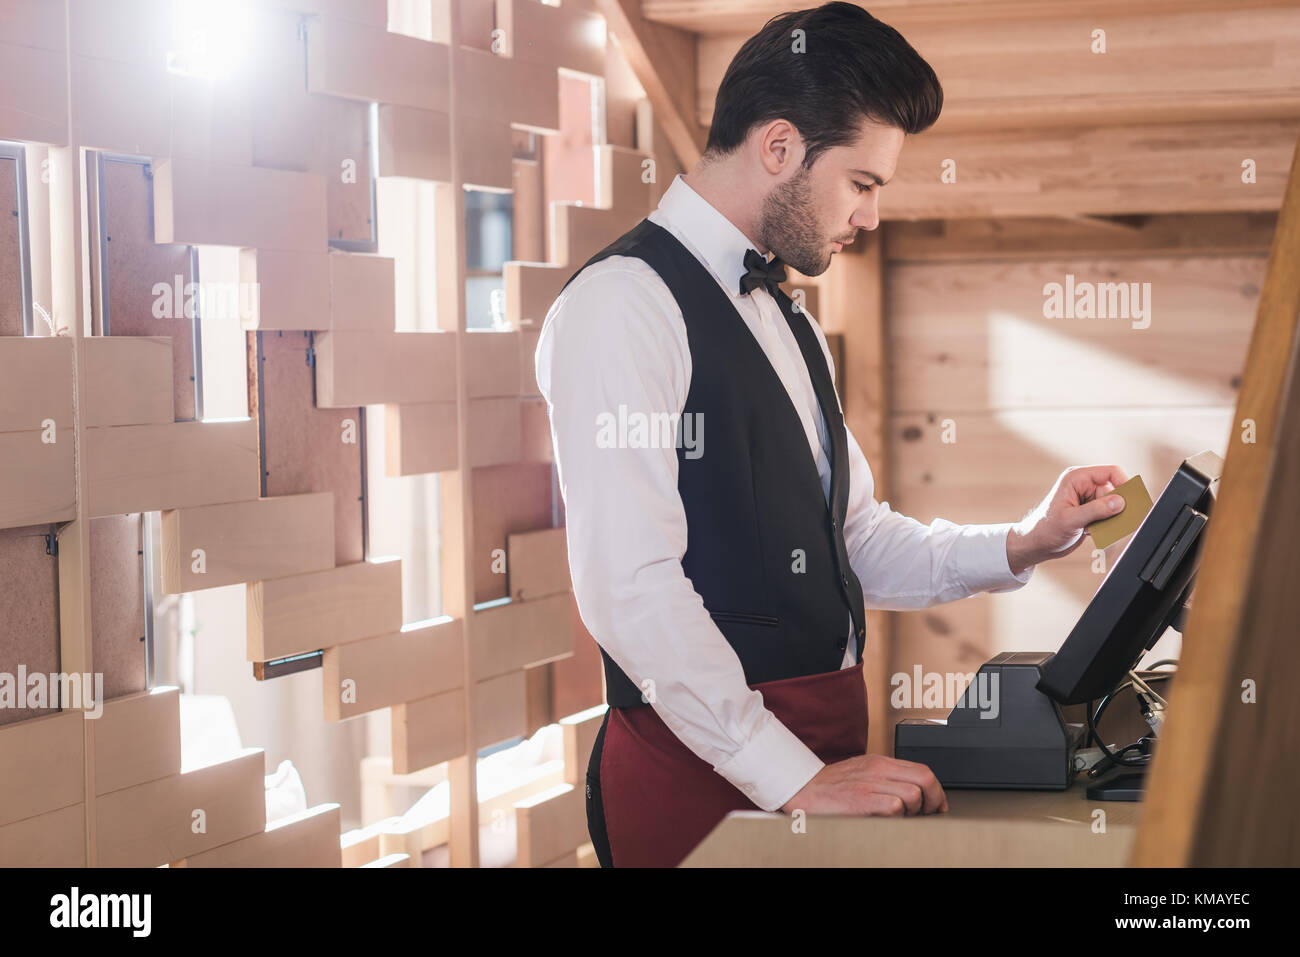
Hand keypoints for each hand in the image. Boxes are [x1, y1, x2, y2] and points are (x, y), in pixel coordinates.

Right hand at [780, 753, 947, 815]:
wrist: (801, 789)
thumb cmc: (831, 787)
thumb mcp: (862, 774)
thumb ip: (887, 779)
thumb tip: (914, 797)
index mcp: (880, 762)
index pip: (923, 770)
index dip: (936, 791)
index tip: (936, 806)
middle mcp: (878, 769)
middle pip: (925, 779)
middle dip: (933, 800)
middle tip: (927, 814)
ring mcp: (871, 783)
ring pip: (914, 794)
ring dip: (913, 811)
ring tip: (901, 818)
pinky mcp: (863, 800)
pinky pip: (895, 807)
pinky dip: (897, 816)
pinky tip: (885, 819)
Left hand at [1006, 464, 1128, 573]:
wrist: (1035, 545)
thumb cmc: (1045, 529)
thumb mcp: (1071, 520)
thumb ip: (1096, 510)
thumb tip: (1120, 502)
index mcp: (1077, 478)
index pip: (1110, 472)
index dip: (1124, 484)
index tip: (1131, 501)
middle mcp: (1083, 485)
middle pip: (1114, 491)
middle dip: (1115, 508)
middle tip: (1110, 522)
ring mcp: (1087, 499)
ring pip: (1113, 506)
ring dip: (1109, 519)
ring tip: (1092, 529)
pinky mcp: (1090, 512)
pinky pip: (1108, 516)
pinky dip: (1105, 525)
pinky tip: (1090, 532)